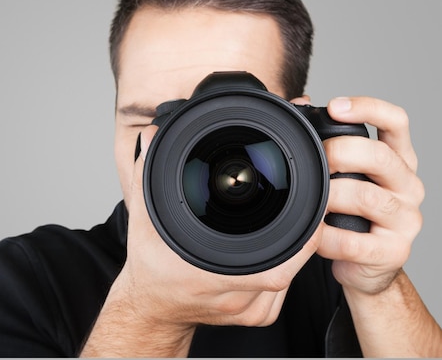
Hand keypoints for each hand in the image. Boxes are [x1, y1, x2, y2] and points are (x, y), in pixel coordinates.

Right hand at [117, 125, 322, 327]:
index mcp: (204, 277)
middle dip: (299, 233)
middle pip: (286, 268)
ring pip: (289, 277)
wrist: (153, 306)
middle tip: (301, 203)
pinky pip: (285, 288)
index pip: (270, 270)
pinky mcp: (257, 315)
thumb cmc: (150, 266)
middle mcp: (231, 299)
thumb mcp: (142, 217)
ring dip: (293, 247)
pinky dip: (287, 262)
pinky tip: (276, 244)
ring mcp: (247, 311)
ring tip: (285, 218)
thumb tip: (153, 134)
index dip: (298, 243)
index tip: (307, 214)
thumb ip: (146, 174)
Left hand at [317, 97, 423, 294]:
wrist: (366, 266)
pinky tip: (315, 235)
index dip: (368, 108)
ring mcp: (406, 220)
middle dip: (341, 152)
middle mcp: (408, 185)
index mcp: (398, 160)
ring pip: (368, 198)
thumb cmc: (351, 214)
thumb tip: (299, 105)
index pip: (396, 122)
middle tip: (316, 160)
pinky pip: (355, 242)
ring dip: (331, 197)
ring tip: (312, 201)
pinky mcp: (394, 251)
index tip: (335, 106)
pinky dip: (327, 238)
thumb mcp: (344, 175)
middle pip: (381, 156)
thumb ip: (328, 142)